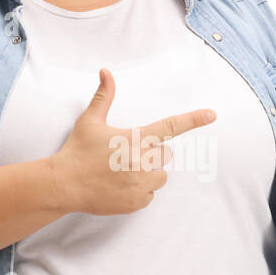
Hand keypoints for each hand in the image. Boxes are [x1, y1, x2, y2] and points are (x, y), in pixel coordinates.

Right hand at [49, 68, 217, 215]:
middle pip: (165, 155)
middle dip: (151, 155)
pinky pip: (149, 196)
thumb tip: (106, 72)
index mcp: (135, 138)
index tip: (212, 114)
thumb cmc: (77, 150)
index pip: (170, 126)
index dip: (193, 119)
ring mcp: (140, 183)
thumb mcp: (90, 121)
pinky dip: (138, 193)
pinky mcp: (135, 202)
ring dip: (147, 175)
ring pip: (159, 177)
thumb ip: (104, 97)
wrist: (63, 184)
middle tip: (126, 156)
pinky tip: (119, 188)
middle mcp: (141, 160)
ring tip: (122, 174)